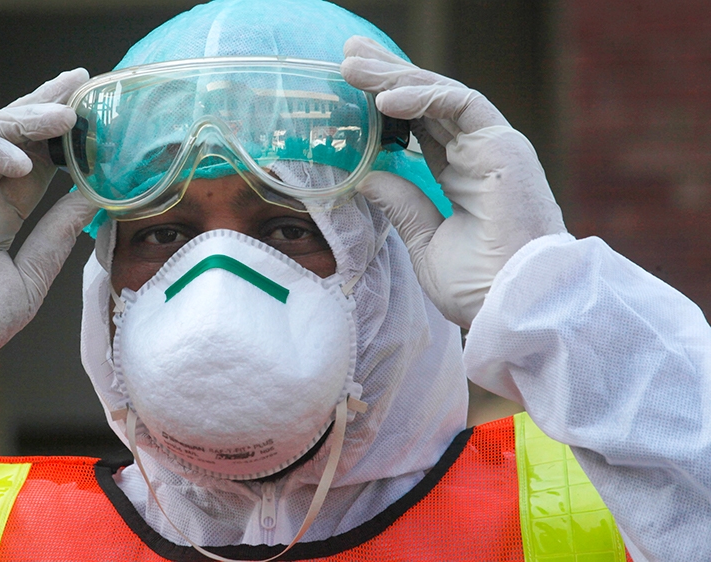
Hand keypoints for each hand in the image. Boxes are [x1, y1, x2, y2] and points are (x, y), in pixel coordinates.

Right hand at [0, 69, 97, 369]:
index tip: (101, 122)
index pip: (39, 162)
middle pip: (15, 135)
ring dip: (27, 117)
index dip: (67, 140)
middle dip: (47, 105)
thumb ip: (57, 233)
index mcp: (1, 213)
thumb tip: (94, 194)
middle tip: (84, 82)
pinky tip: (23, 162)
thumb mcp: (29, 278)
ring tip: (66, 115)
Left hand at [341, 36, 566, 327]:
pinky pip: (461, 104)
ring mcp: (493, 147)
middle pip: (426, 101)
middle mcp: (477, 154)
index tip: (349, 87)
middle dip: (386, 74)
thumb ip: (402, 205)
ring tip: (354, 65)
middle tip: (349, 54)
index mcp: (460, 175)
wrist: (513, 307)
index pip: (418, 125)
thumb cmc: (478, 286)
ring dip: (396, 76)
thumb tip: (368, 179)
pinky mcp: (504, 146)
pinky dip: (423, 96)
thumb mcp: (425, 242)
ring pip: (440, 94)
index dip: (385, 102)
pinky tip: (387, 98)